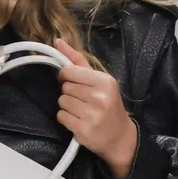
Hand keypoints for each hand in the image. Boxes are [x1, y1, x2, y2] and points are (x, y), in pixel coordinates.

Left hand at [54, 37, 136, 172]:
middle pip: (65, 88)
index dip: (66, 76)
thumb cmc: (108, 104)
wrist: (120, 137)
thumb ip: (78, 60)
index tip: (71, 81)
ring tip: (81, 111)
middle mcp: (99, 97)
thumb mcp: (100, 80)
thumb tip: (57, 41)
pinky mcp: (83, 130)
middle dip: (70, 93)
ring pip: (62, 102)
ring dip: (67, 106)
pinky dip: (66, 119)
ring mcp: (91, 115)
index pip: (70, 71)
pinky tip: (78, 121)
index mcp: (105, 81)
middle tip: (83, 100)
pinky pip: (61, 116)